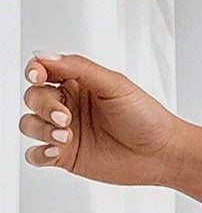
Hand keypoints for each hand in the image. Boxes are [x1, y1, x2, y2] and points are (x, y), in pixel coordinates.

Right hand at [19, 53, 185, 186]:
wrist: (161, 153)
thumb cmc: (146, 117)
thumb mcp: (115, 85)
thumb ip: (79, 68)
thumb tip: (45, 57)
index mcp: (79, 83)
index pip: (43, 71)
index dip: (34, 71)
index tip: (38, 76)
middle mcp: (68, 105)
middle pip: (33, 97)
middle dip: (43, 105)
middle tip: (64, 117)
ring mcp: (64, 131)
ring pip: (29, 124)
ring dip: (41, 129)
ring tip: (65, 137)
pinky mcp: (64, 156)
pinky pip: (35, 154)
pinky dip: (39, 152)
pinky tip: (55, 151)